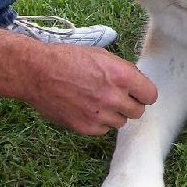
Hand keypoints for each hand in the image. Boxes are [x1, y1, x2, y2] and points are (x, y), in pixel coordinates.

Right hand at [21, 44, 157, 135]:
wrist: (36, 72)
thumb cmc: (68, 59)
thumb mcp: (102, 55)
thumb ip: (123, 71)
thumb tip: (137, 84)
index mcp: (121, 76)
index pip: (150, 95)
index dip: (144, 94)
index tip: (139, 93)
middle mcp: (113, 97)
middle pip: (138, 111)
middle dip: (130, 104)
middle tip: (117, 97)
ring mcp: (99, 114)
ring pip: (121, 122)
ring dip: (114, 114)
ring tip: (98, 101)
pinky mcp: (85, 127)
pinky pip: (103, 130)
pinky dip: (99, 122)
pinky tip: (87, 109)